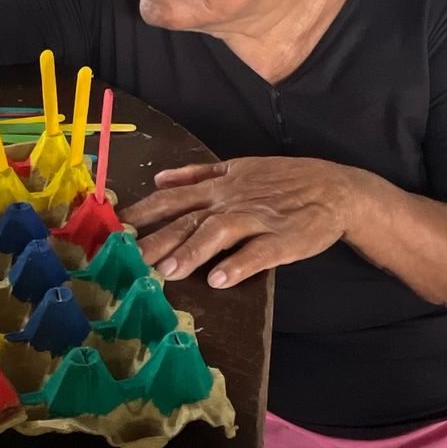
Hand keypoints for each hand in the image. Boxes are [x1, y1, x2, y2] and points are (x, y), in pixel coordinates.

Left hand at [120, 156, 360, 286]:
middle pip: (188, 219)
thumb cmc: (282, 180)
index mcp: (219, 187)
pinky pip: (257, 253)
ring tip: (167, 271)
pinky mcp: (282, 239)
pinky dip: (238, 265)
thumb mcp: (237, 167)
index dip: (142, 212)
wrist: (333, 187)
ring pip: (219, 233)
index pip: (172, 199)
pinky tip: (218, 280)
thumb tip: (160, 177)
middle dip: (157, 238)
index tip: (113, 227)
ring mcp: (257, 219)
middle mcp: (231, 202)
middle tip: (128, 257)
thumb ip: (197, 175)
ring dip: (192, 251)